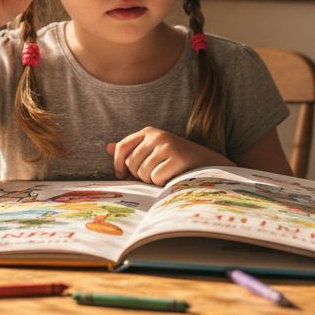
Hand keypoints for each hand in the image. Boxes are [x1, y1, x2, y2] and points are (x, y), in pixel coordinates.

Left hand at [107, 127, 231, 186]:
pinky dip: (162, 183)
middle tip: (155, 174)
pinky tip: (173, 176)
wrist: (207, 163)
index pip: (122, 147)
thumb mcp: (153, 149)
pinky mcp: (176, 158)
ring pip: (143, 173)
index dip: (118, 164)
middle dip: (139, 174)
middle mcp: (156, 136)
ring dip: (152, 179)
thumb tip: (107, 147)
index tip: (122, 175)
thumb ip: (131, 149)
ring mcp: (167, 146)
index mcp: (149, 131)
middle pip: (131, 163)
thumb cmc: (177, 159)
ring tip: (166, 174)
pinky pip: (156, 178)